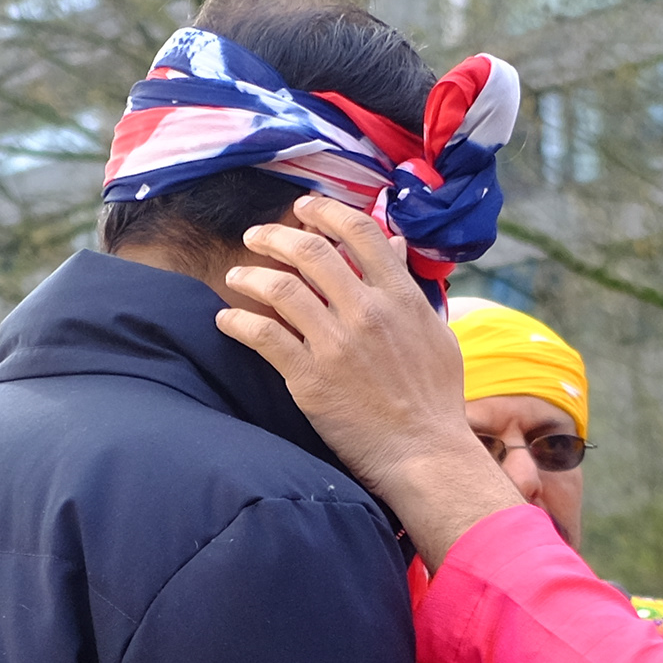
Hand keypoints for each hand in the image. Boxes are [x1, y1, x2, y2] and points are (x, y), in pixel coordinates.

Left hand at [215, 199, 526, 564]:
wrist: (424, 453)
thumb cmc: (434, 398)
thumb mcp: (435, 333)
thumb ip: (409, 287)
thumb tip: (396, 245)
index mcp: (400, 297)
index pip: (359, 231)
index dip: (324, 211)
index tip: (303, 210)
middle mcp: (367, 312)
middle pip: (310, 251)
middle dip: (275, 236)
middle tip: (255, 237)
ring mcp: (336, 345)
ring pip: (279, 288)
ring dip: (250, 275)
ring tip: (236, 276)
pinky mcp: (310, 379)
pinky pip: (263, 336)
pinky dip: (238, 321)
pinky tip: (227, 319)